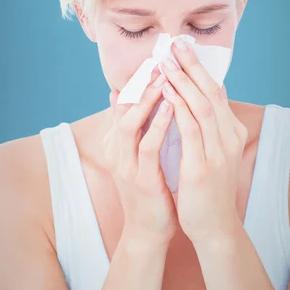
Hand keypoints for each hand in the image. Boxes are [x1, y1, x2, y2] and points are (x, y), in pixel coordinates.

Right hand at [103, 65, 178, 248]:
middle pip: (122, 106)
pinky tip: (173, 107)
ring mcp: (125, 164)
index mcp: (116, 142)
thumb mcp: (140, 155)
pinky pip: (147, 146)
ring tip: (165, 77)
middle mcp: (116, 149)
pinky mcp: (139, 178)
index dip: (136, 79)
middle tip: (158, 59)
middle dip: (140, 81)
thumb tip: (132, 99)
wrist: (148, 231)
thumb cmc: (150, 189)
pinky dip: (159, 124)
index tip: (154, 58)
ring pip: (130, 122)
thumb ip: (138, 128)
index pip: (122, 102)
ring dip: (147, 98)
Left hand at [160, 40, 247, 246]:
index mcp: (231, 132)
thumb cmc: (207, 187)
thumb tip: (199, 97)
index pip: (216, 91)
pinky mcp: (204, 166)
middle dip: (193, 66)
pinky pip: (191, 129)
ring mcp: (219, 152)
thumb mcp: (212, 151)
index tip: (184, 47)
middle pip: (211, 92)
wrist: (214, 226)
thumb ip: (206, 125)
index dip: (200, 68)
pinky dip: (178, 106)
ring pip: (202, 106)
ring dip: (183, 81)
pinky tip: (166, 91)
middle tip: (175, 44)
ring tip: (166, 62)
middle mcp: (229, 137)